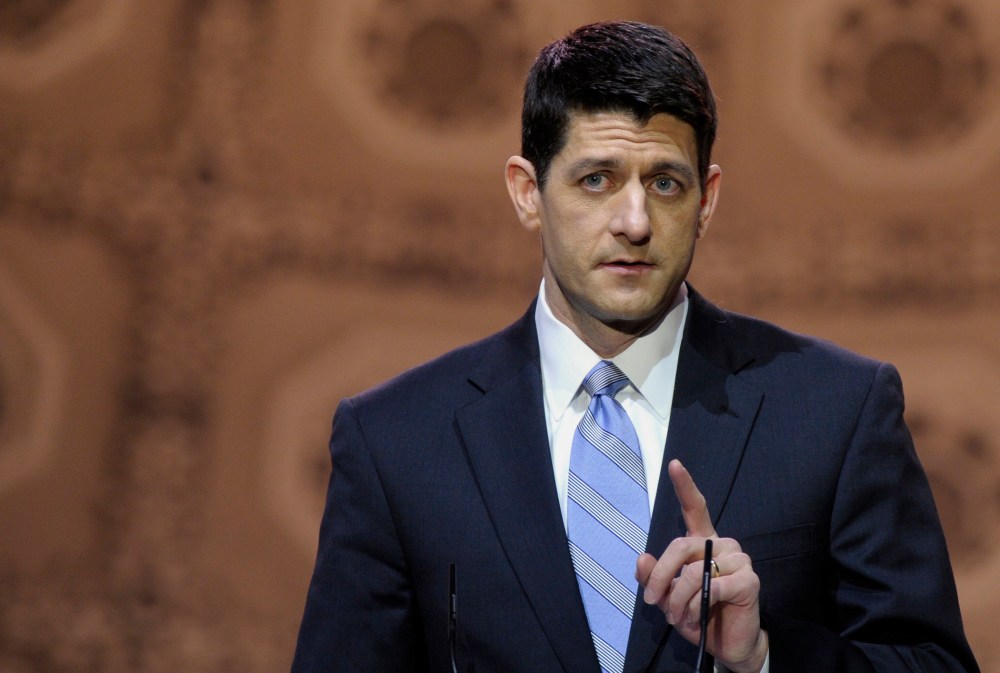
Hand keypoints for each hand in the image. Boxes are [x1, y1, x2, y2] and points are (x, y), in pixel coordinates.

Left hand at [635, 460, 767, 672]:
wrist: (726, 645)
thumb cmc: (697, 614)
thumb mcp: (667, 595)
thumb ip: (653, 576)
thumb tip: (642, 556)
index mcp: (704, 542)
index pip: (695, 508)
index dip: (685, 485)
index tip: (674, 464)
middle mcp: (723, 545)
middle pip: (680, 546)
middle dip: (659, 576)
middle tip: (652, 600)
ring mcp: (739, 560)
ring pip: (692, 571)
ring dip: (677, 599)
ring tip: (677, 616)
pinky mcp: (748, 580)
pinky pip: (710, 587)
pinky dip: (694, 606)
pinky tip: (695, 618)